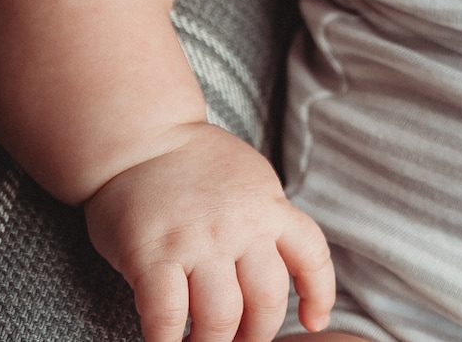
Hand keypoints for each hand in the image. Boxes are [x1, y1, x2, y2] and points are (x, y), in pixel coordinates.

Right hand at [84, 122, 333, 341]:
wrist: (141, 138)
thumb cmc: (197, 164)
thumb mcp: (253, 182)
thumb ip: (268, 220)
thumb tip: (281, 267)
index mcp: (271, 208)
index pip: (312, 257)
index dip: (320, 295)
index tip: (315, 322)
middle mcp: (242, 228)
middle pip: (267, 300)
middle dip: (257, 334)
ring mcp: (199, 243)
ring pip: (221, 317)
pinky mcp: (153, 255)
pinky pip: (166, 315)